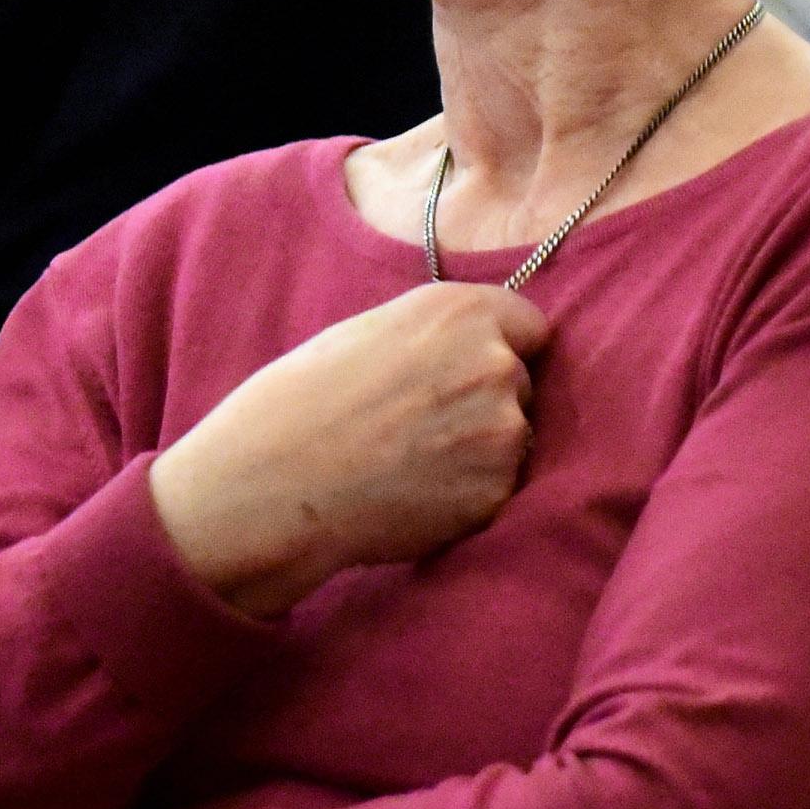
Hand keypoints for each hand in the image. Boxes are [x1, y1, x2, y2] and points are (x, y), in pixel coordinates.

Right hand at [147, 281, 551, 614]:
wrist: (279, 481)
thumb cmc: (305, 400)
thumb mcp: (372, 333)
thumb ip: (437, 336)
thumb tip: (473, 351)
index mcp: (462, 312)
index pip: (530, 327)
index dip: (503, 350)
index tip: (472, 372)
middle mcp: (495, 364)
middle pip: (521, 385)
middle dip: (487, 404)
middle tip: (423, 426)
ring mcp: (502, 433)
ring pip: (512, 441)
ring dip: (480, 452)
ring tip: (412, 463)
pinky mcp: (494, 493)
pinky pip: (495, 491)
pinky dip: (466, 496)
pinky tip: (414, 494)